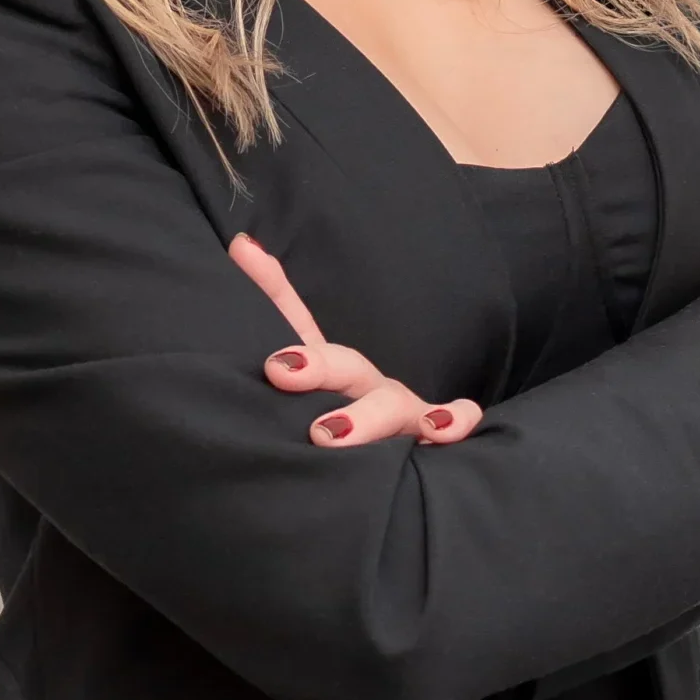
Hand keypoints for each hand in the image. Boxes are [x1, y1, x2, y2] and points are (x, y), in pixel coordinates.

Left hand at [228, 232, 483, 448]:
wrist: (373, 455)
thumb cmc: (332, 409)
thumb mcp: (298, 369)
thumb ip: (272, 305)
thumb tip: (242, 243)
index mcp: (336, 370)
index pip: (310, 344)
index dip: (294, 349)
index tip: (274, 364)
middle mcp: (370, 386)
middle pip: (348, 368)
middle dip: (319, 370)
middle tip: (282, 377)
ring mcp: (404, 411)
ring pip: (393, 405)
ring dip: (366, 417)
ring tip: (326, 434)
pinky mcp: (430, 438)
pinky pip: (456, 423)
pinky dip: (455, 419)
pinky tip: (442, 428)